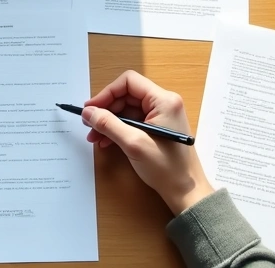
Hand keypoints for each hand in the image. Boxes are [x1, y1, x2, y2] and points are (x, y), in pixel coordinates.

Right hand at [81, 71, 211, 214]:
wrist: (186, 191)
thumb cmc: (166, 168)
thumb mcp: (133, 143)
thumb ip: (109, 124)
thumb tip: (88, 112)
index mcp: (164, 101)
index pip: (129, 82)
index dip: (107, 93)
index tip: (91, 108)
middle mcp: (164, 103)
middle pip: (127, 95)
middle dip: (106, 110)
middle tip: (89, 125)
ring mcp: (162, 116)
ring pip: (127, 109)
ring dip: (109, 121)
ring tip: (94, 137)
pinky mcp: (158, 127)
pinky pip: (133, 121)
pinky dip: (118, 129)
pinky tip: (106, 141)